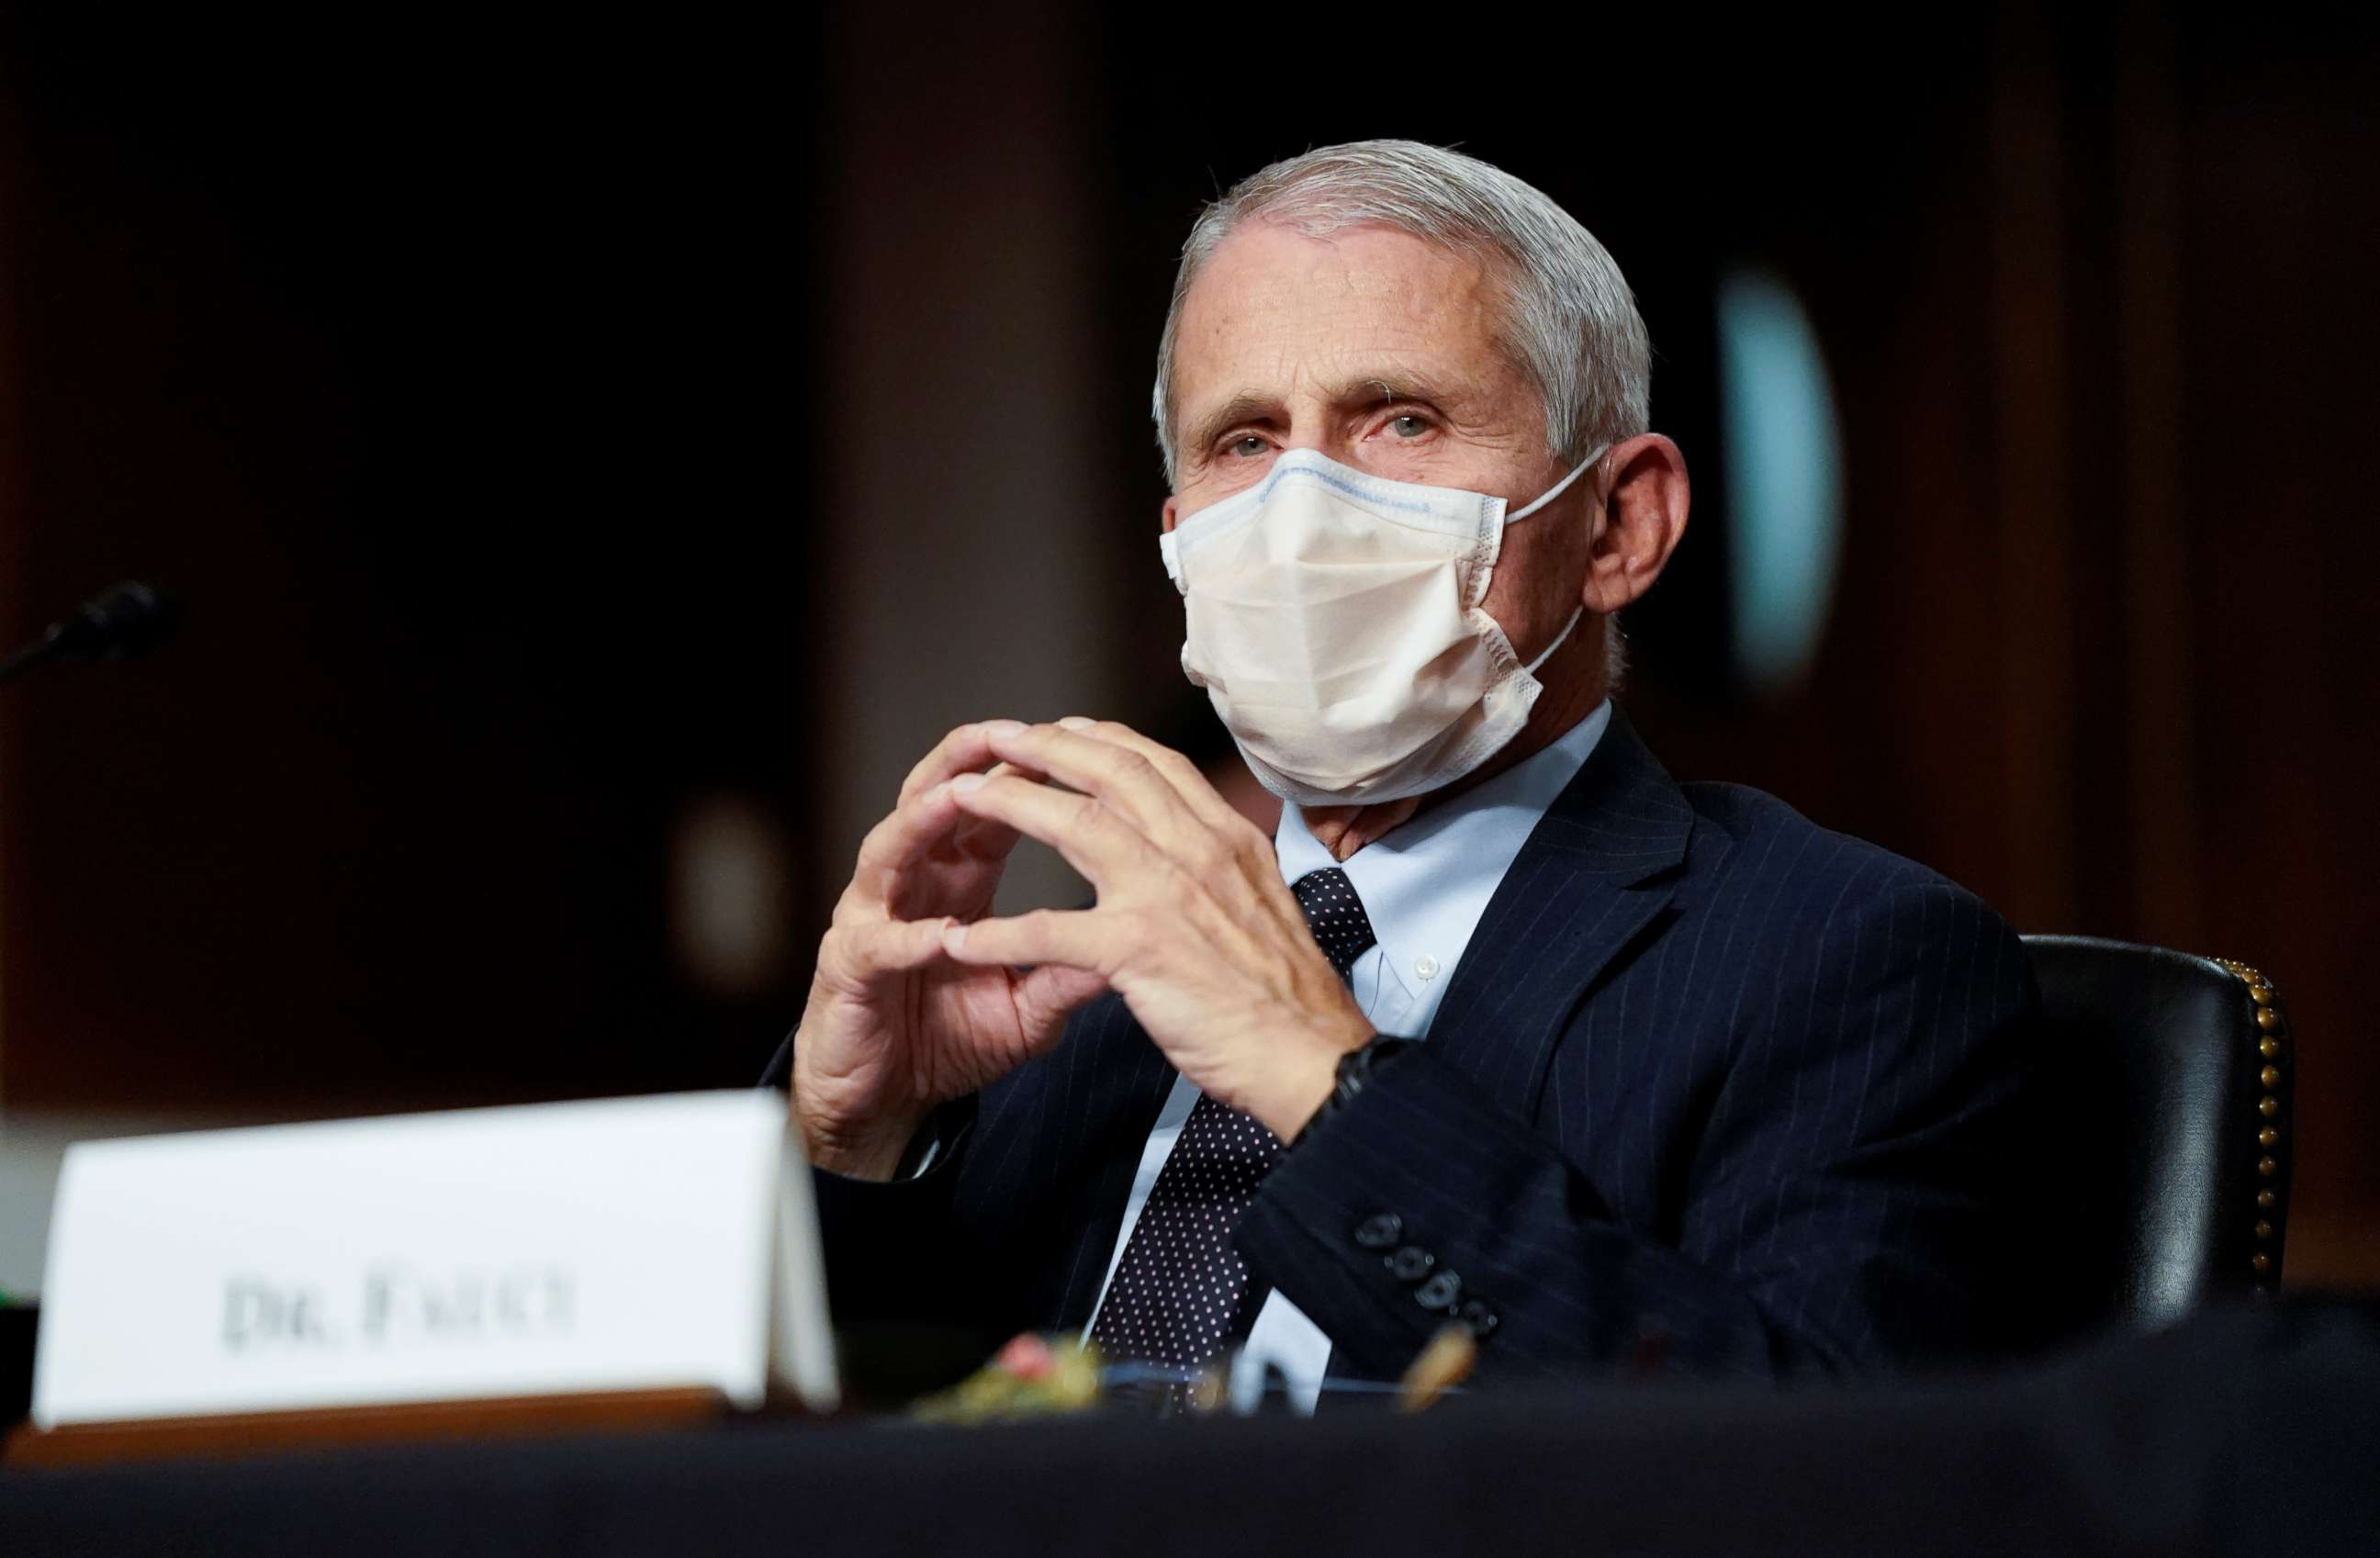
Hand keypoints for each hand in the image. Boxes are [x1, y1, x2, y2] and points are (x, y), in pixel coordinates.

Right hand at [790, 721, 1108, 1179]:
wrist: (887, 1100)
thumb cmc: (950, 1039)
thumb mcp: (1029, 1004)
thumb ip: (1071, 969)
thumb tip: (1138, 940)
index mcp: (958, 879)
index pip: (992, 808)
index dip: (1024, 774)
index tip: (1068, 746)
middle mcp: (911, 884)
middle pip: (930, 801)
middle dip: (964, 764)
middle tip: (1001, 733)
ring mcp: (872, 920)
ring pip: (888, 852)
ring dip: (922, 823)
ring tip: (957, 797)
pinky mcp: (848, 970)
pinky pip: (877, 945)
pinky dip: (906, 936)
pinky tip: (937, 932)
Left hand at [936, 719, 1372, 1139]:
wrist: (1312, 1054)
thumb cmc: (1289, 996)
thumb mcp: (1266, 902)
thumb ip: (1225, 866)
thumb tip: (1203, 849)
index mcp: (1229, 839)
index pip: (1159, 764)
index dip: (1105, 740)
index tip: (1067, 729)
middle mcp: (1199, 851)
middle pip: (1111, 773)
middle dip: (1047, 747)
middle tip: (999, 737)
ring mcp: (1168, 894)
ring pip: (1075, 824)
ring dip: (1010, 804)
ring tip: (961, 798)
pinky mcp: (1139, 950)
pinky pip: (1050, 931)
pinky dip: (999, 935)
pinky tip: (960, 940)